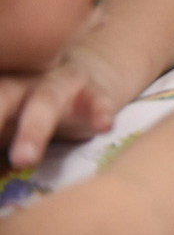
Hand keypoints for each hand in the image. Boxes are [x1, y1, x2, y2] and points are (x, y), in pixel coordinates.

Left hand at [1, 44, 119, 167]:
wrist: (80, 75)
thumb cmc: (26, 102)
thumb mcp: (1, 112)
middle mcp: (22, 79)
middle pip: (2, 97)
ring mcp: (57, 82)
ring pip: (45, 101)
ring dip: (33, 130)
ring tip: (22, 159)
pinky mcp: (91, 90)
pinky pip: (96, 99)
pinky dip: (99, 110)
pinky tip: (102, 125)